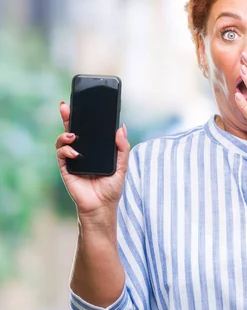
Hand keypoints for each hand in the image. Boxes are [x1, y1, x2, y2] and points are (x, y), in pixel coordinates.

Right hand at [55, 101, 129, 215]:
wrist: (102, 206)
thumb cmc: (112, 187)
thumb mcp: (122, 165)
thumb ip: (122, 147)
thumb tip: (121, 128)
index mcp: (95, 149)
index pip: (88, 130)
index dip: (84, 117)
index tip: (82, 102)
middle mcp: (82, 152)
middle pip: (72, 130)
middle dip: (68, 117)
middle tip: (65, 106)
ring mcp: (73, 159)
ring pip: (63, 140)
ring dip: (65, 135)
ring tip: (73, 135)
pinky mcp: (66, 169)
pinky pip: (61, 155)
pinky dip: (66, 150)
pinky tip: (75, 152)